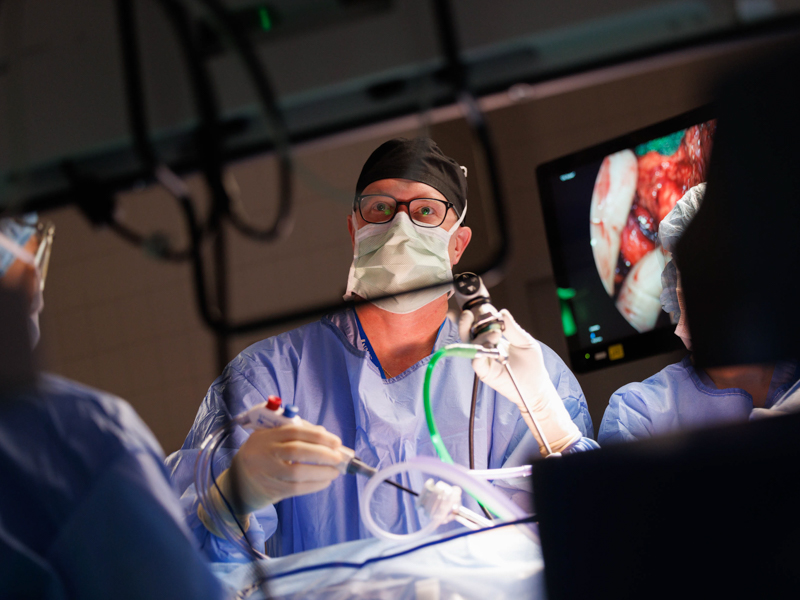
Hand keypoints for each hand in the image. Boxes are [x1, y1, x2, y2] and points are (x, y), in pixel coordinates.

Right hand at [229, 423, 343, 510]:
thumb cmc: (262, 455)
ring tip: (335, 471)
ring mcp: (267, 472)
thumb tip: (325, 435)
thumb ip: (294, 433)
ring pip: (297, 472)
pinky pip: (296, 488)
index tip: (336, 442)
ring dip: (321, 472)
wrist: (238, 482)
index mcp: (266, 434)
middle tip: (339, 457)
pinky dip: (314, 485)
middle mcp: (264, 452)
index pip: (295, 431)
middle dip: (323, 453)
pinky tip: (325, 482)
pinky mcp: (271, 489)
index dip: (319, 436)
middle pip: (297, 451)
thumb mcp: (270, 438)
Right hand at [459, 308, 580, 454]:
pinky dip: (479, 351)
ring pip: (470, 343)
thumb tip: (502, 312)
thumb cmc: (532, 364)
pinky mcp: (484, 372)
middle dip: (473, 320)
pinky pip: (475, 360)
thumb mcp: (525, 342)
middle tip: (483, 314)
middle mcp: (485, 346)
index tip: (488, 309)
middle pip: (469, 331)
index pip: (481, 323)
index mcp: (494, 337)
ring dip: (480, 334)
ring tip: (497, 332)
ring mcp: (483, 359)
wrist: (536, 386)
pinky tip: (490, 344)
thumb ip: (513, 328)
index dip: (482, 315)